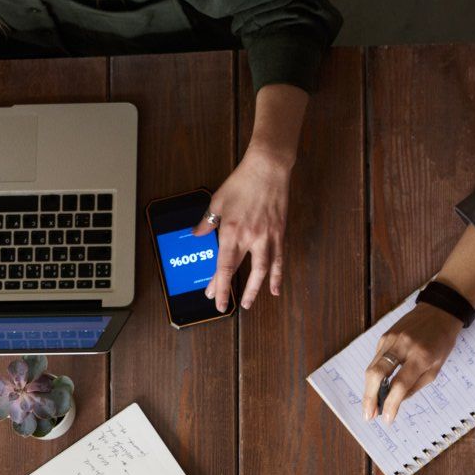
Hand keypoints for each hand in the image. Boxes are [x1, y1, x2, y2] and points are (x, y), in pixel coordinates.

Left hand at [192, 145, 291, 312]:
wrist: (268, 167)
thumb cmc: (242, 182)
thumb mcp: (217, 201)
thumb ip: (206, 221)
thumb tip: (196, 234)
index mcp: (230, 230)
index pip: (223, 266)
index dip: (218, 285)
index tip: (213, 298)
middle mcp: (249, 237)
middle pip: (238, 270)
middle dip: (228, 290)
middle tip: (223, 306)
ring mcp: (266, 237)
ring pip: (261, 270)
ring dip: (254, 290)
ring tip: (248, 304)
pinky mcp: (278, 233)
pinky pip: (278, 259)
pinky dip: (277, 276)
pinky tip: (275, 290)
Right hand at [361, 303, 462, 423]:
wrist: (439, 310)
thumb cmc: (442, 341)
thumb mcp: (436, 367)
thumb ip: (415, 385)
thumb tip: (395, 401)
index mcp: (420, 356)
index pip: (399, 385)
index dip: (391, 405)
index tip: (387, 420)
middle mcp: (403, 346)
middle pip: (377, 375)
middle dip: (369, 399)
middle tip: (368, 416)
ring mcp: (391, 339)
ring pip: (372, 368)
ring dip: (368, 390)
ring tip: (369, 407)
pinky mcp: (384, 336)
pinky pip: (376, 360)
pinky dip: (375, 375)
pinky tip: (377, 385)